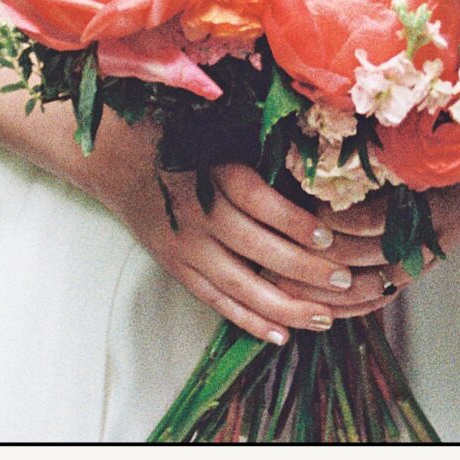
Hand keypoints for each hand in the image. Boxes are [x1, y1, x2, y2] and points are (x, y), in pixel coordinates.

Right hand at [84, 118, 398, 345]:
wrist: (116, 157)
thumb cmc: (178, 132)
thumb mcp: (215, 125)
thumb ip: (256, 142)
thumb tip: (317, 155)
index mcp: (210, 168)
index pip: (255, 200)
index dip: (292, 220)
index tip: (329, 236)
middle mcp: (196, 209)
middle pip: (253, 247)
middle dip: (301, 268)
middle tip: (344, 280)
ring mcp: (183, 243)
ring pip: (237, 284)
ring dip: (282, 305)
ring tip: (324, 317)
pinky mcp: (175, 266)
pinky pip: (214, 300)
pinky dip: (247, 320)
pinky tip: (281, 334)